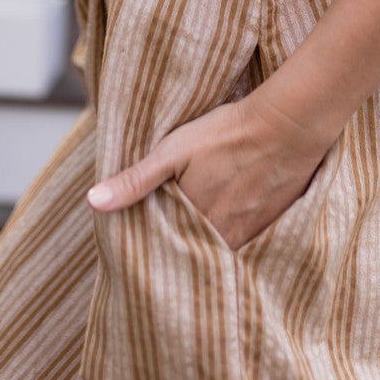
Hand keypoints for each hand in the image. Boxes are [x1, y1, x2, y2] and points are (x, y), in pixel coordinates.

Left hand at [87, 93, 327, 249]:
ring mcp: (252, 236)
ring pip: (223, 251)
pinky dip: (236, 238)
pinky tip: (232, 220)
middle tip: (173, 240)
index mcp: (194, 223)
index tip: (147, 245)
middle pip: (196, 253)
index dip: (157, 246)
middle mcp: (223, 238)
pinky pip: (250, 245)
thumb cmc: (227, 133)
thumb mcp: (173, 151)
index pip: (167, 248)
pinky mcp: (274, 227)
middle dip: (184, 250)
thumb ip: (135, 180)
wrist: (286, 126)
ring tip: (201, 230)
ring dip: (210, 244)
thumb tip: (93, 203)